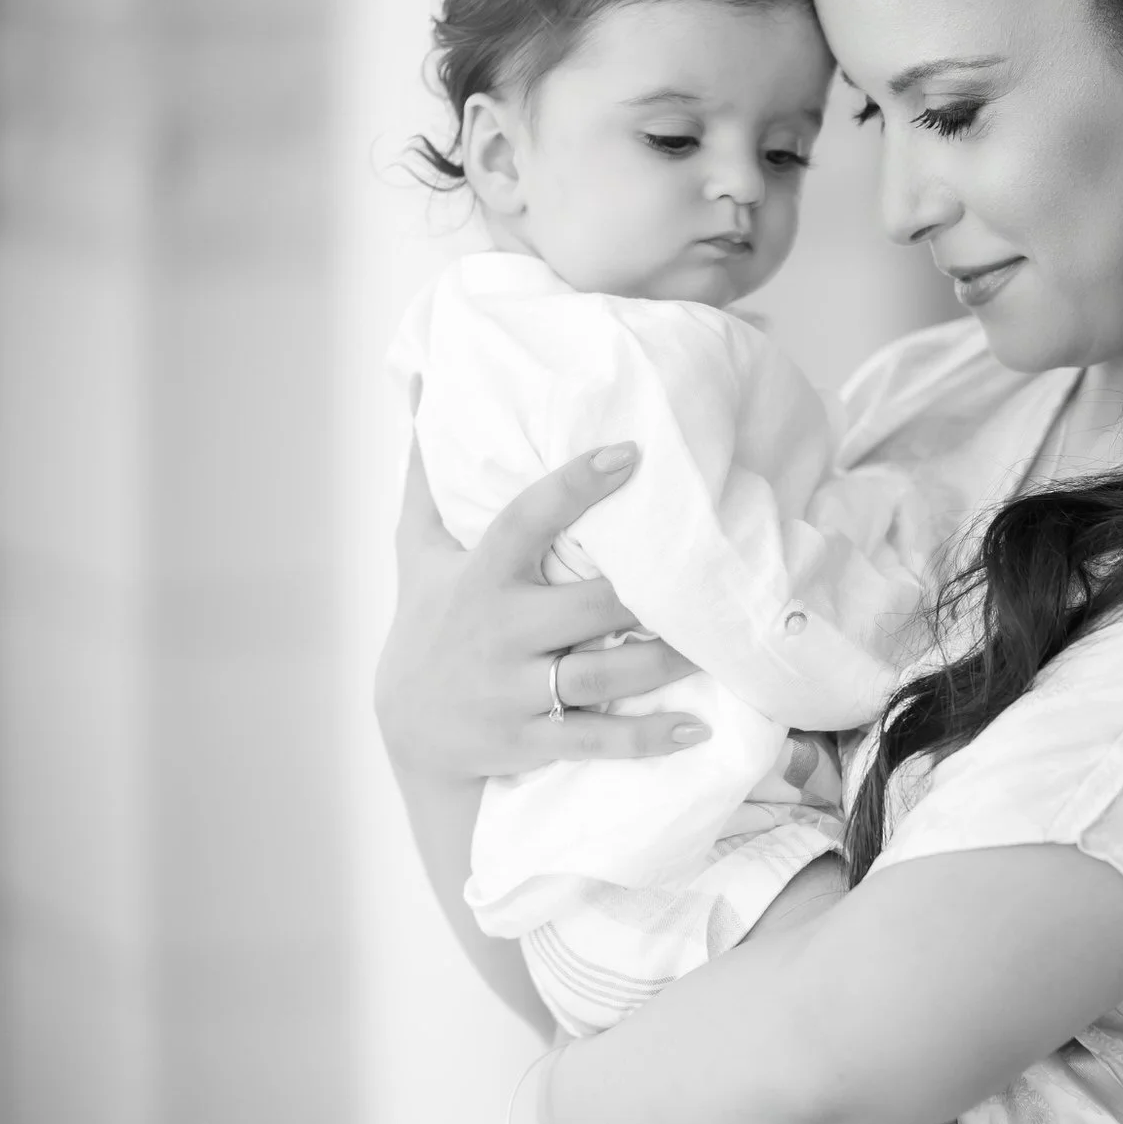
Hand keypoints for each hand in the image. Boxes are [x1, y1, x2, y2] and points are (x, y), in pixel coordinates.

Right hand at [376, 442, 705, 778]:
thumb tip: (419, 382)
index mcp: (480, 576)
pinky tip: (697, 730)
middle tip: (705, 572)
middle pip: (586, 607)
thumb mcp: (416, 547)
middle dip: (644, 596)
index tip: (629, 452)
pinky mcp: (531, 739)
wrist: (407, 725)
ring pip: (600, 677)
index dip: (575, 487)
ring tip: (715, 645)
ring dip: (662, 664)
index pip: (526, 521)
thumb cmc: (426, 617)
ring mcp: (516, 690)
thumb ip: (427, 473)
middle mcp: (500, 632)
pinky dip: (646, 741)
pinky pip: (594, 740)